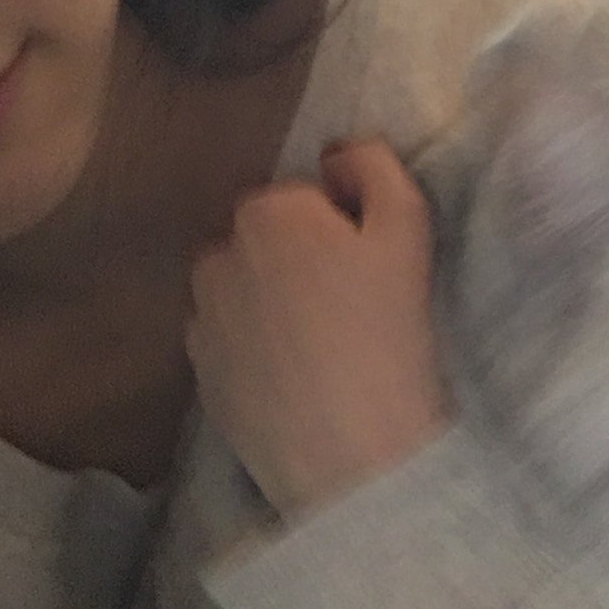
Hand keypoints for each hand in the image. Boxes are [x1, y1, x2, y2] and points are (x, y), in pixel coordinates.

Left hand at [186, 139, 449, 513]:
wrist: (354, 454)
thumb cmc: (389, 333)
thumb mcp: (408, 226)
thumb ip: (373, 165)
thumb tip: (336, 154)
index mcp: (267, 212)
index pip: (306, 196)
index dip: (345, 224)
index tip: (371, 267)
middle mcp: (219, 255)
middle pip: (269, 237)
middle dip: (303, 256)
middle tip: (354, 305)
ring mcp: (203, 318)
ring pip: (246, 286)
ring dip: (274, 297)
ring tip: (325, 344)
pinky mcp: (200, 375)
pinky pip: (232, 337)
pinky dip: (257, 344)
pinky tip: (298, 376)